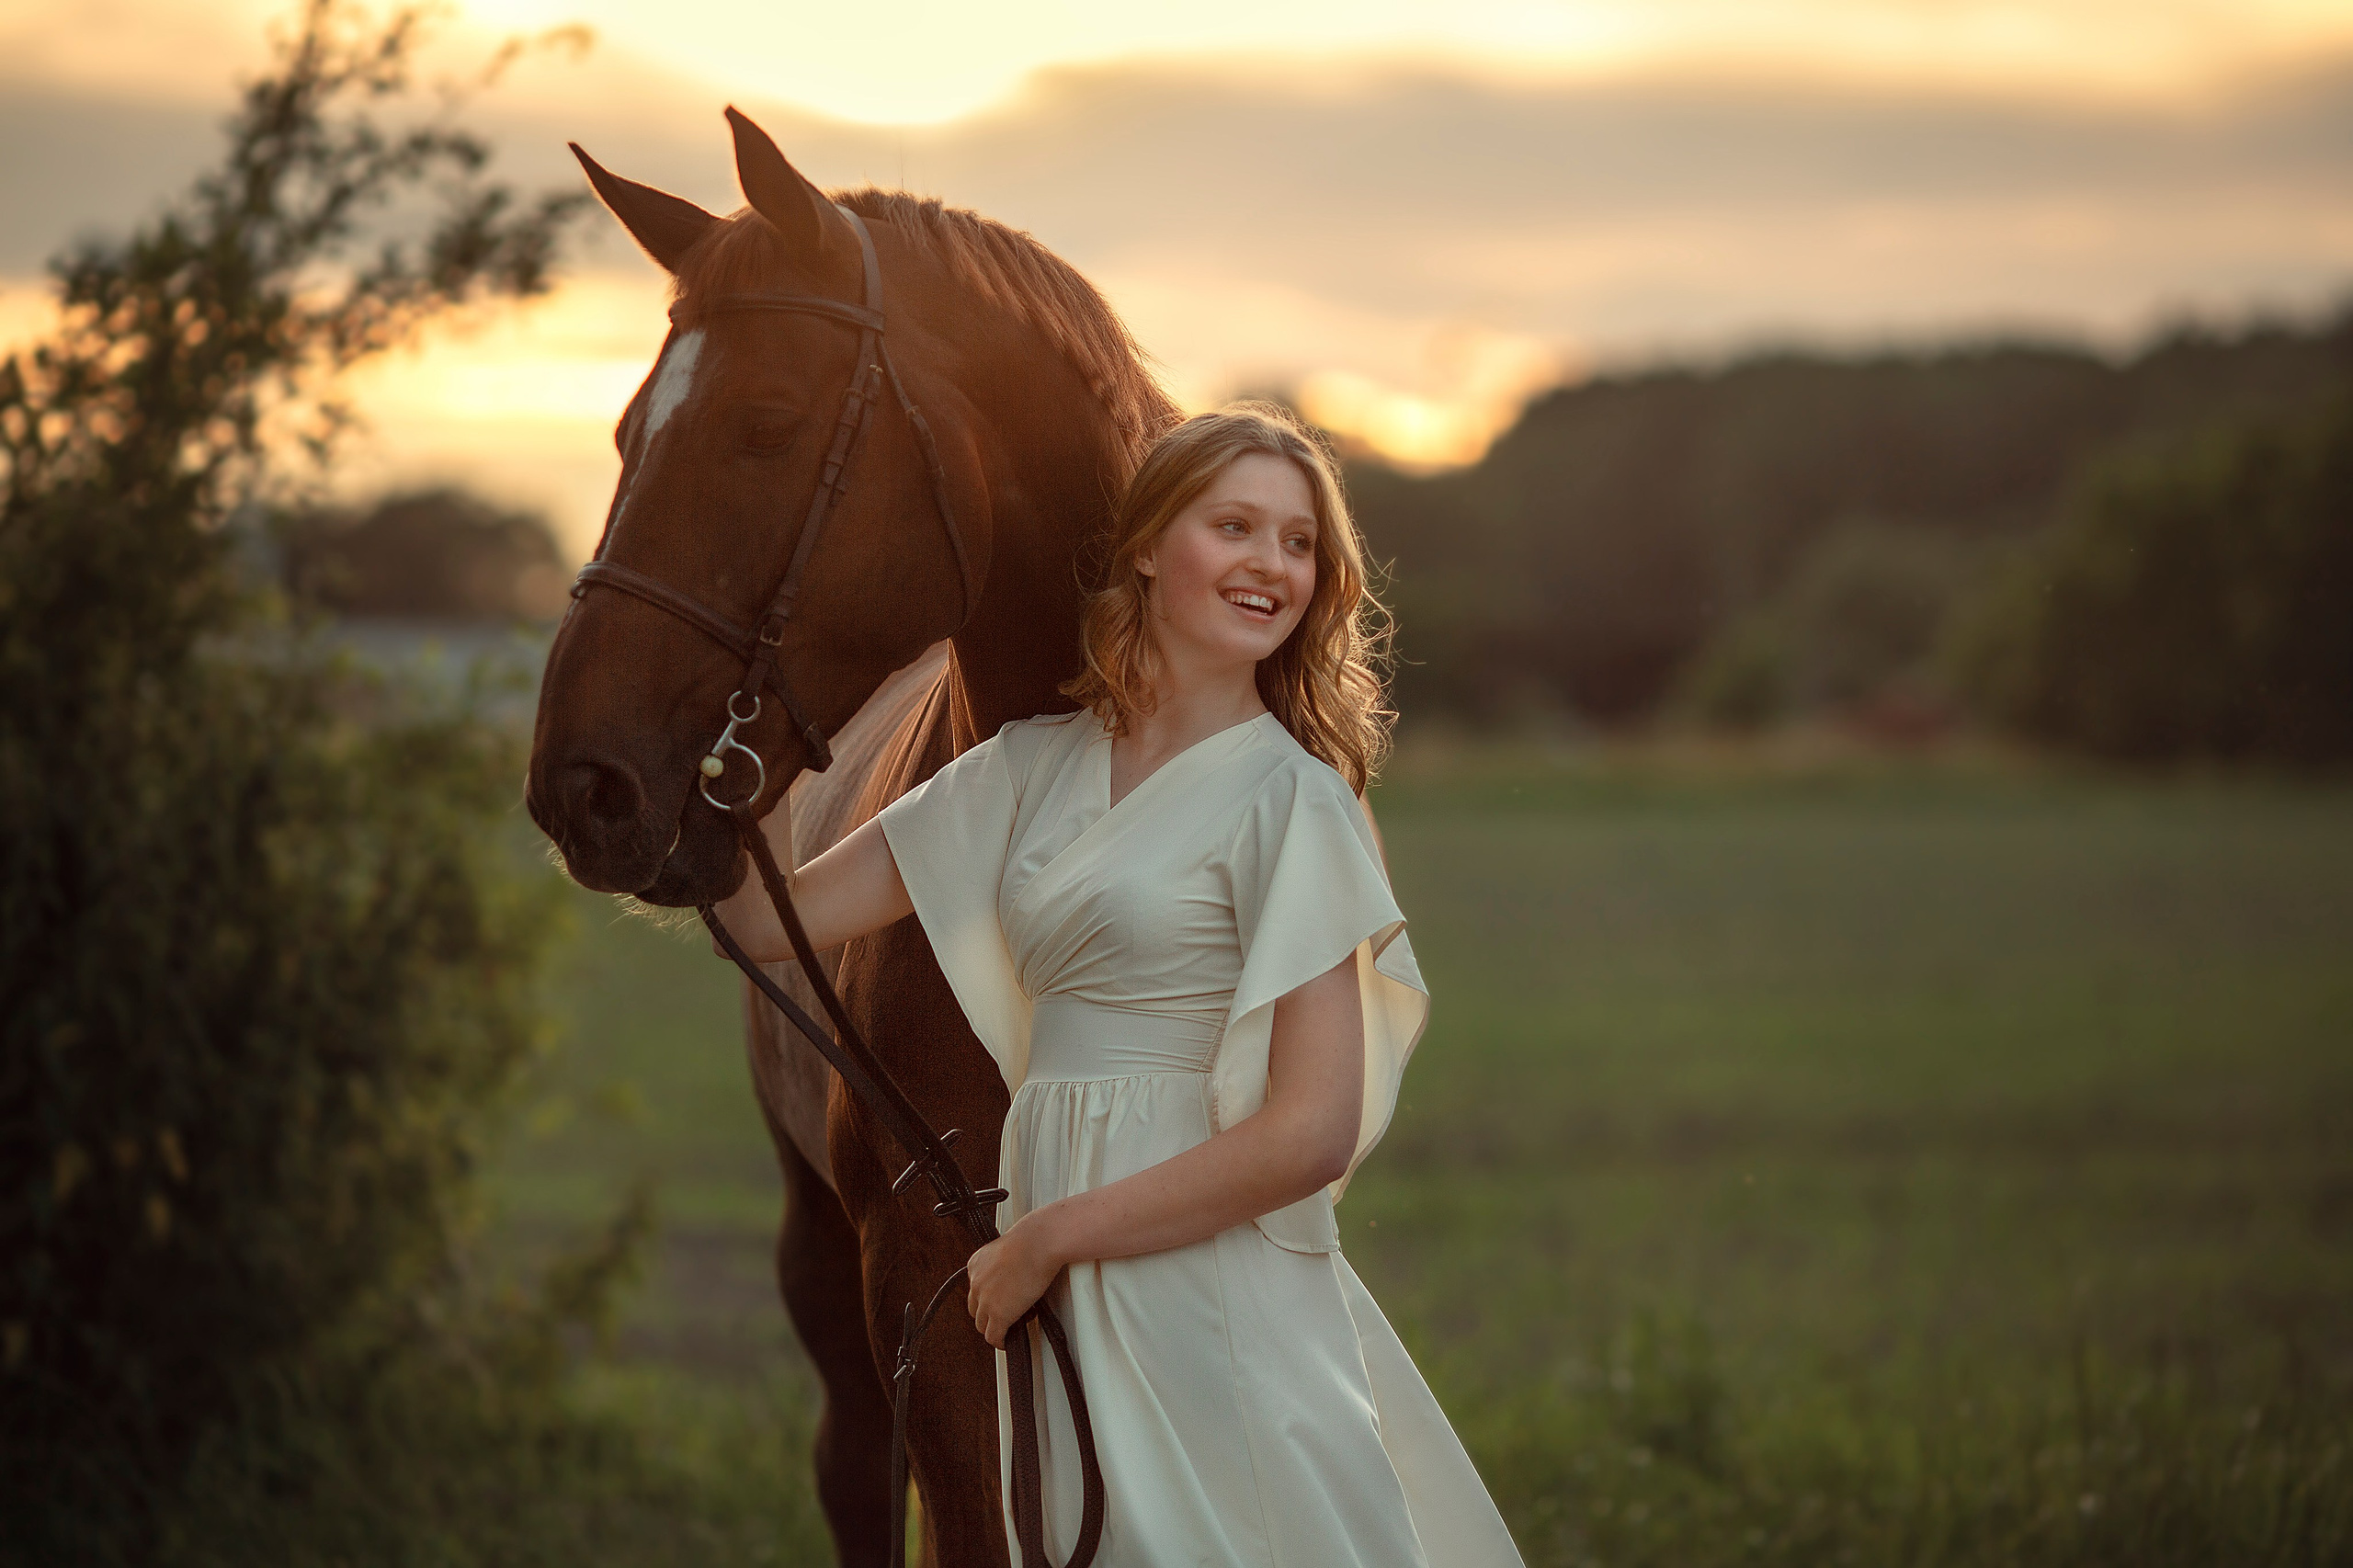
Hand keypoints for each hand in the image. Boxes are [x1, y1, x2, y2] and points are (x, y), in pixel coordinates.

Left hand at [965, 1212, 1063, 1348]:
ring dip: (995, 1327)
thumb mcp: (1007, 1250)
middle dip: (988, 1314)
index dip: (988, 1298)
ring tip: (1012, 1325)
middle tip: (1006, 1314)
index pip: (975, 1290)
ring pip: (982, 1325)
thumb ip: (1003, 1264)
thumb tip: (1015, 1272)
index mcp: (976, 1265)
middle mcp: (976, 1283)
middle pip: (975, 1309)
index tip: (1000, 1300)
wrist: (1038, 1243)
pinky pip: (993, 1337)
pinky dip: (1000, 1341)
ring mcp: (985, 1300)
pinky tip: (1006, 1341)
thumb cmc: (1032, 1240)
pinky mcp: (998, 1315)